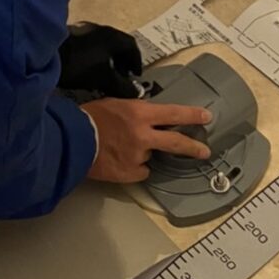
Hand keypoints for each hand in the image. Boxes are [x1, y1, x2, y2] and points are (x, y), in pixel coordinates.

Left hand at [58, 22, 142, 98]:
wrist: (43, 53)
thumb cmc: (80, 65)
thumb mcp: (104, 79)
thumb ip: (122, 87)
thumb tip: (136, 93)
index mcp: (111, 36)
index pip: (131, 46)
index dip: (136, 62)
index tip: (135, 75)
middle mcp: (99, 29)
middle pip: (117, 44)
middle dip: (122, 61)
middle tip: (122, 77)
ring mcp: (83, 30)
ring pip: (102, 46)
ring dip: (107, 60)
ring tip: (105, 77)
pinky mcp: (70, 36)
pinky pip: (89, 46)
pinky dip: (94, 58)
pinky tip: (87, 71)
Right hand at [81, 99, 212, 183]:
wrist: (72, 141)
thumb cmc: (90, 118)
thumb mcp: (115, 104)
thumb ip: (135, 112)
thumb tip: (146, 118)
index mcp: (140, 113)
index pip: (173, 113)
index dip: (192, 115)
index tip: (206, 116)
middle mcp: (143, 135)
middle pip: (175, 142)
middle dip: (193, 147)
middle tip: (204, 151)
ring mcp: (138, 156)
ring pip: (150, 157)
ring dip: (141, 154)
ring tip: (119, 148)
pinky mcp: (130, 173)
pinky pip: (139, 171)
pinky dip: (133, 168)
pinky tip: (118, 160)